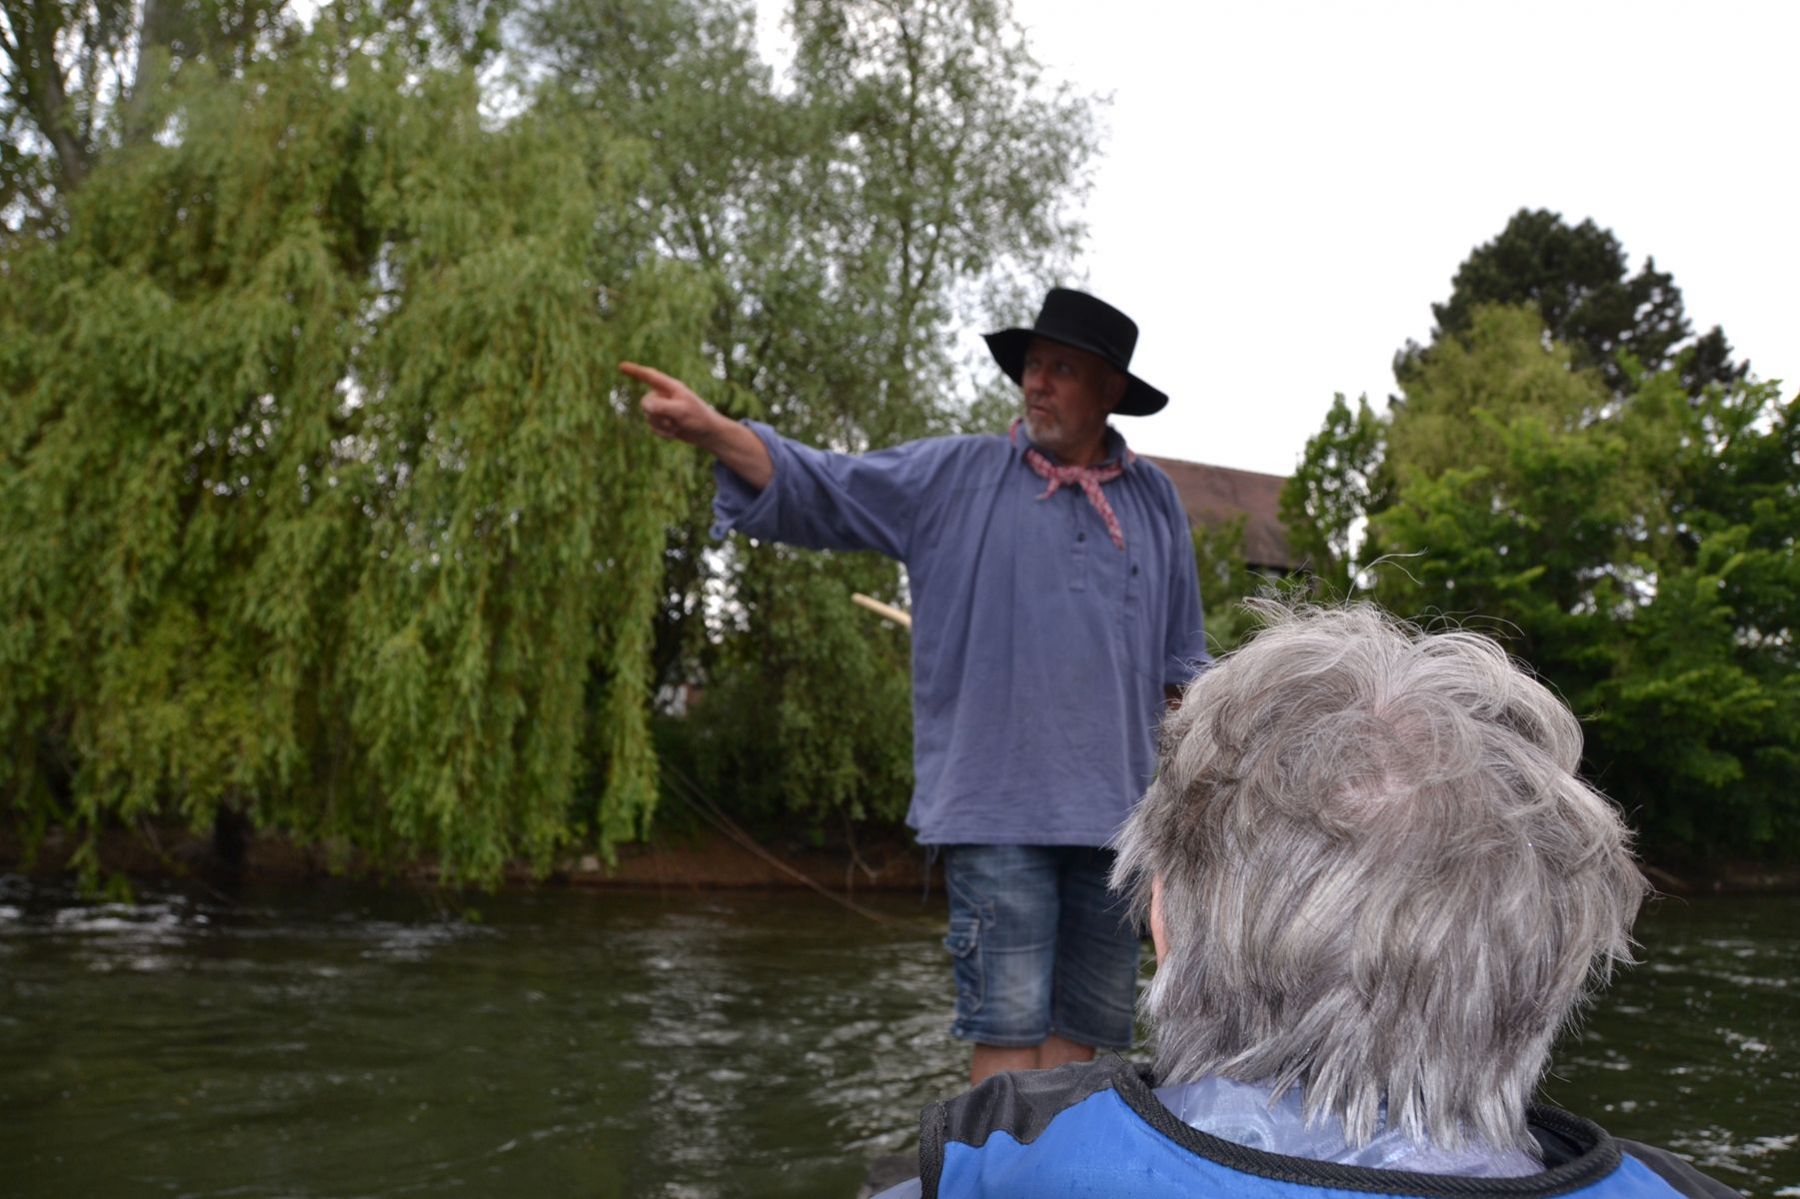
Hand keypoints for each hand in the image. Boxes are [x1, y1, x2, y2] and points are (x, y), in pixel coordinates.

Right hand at [619, 361, 773, 488]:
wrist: (708, 433)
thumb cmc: (698, 418)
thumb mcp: (681, 411)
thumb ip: (662, 406)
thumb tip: (644, 405)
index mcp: (671, 387)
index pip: (649, 376)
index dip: (634, 371)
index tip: (621, 366)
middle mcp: (665, 396)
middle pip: (645, 402)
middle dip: (656, 415)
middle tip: (673, 421)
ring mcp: (663, 408)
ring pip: (648, 416)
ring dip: (661, 425)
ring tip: (677, 426)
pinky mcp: (663, 420)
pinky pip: (653, 426)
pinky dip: (662, 433)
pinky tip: (675, 433)